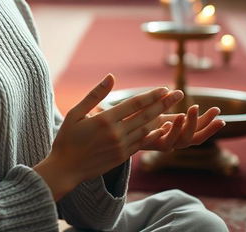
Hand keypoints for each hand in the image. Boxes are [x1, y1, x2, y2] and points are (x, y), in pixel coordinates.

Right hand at [45, 74, 184, 189]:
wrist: (66, 168)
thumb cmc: (67, 137)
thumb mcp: (76, 112)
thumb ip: (96, 94)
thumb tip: (111, 76)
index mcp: (105, 120)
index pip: (135, 104)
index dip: (151, 95)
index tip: (164, 88)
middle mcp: (116, 133)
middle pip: (146, 116)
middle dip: (164, 103)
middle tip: (179, 94)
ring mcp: (121, 147)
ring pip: (146, 129)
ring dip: (161, 118)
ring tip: (173, 109)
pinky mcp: (122, 156)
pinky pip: (142, 142)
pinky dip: (153, 134)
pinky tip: (161, 127)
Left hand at [139, 104, 225, 150]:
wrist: (130, 129)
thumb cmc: (152, 122)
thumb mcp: (172, 116)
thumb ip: (188, 115)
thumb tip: (207, 107)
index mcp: (181, 136)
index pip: (200, 133)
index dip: (209, 124)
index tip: (218, 112)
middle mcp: (174, 143)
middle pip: (192, 139)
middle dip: (197, 125)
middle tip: (196, 107)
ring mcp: (162, 145)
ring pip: (176, 142)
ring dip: (181, 128)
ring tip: (182, 114)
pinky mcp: (147, 143)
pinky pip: (156, 141)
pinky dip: (162, 134)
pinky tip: (166, 123)